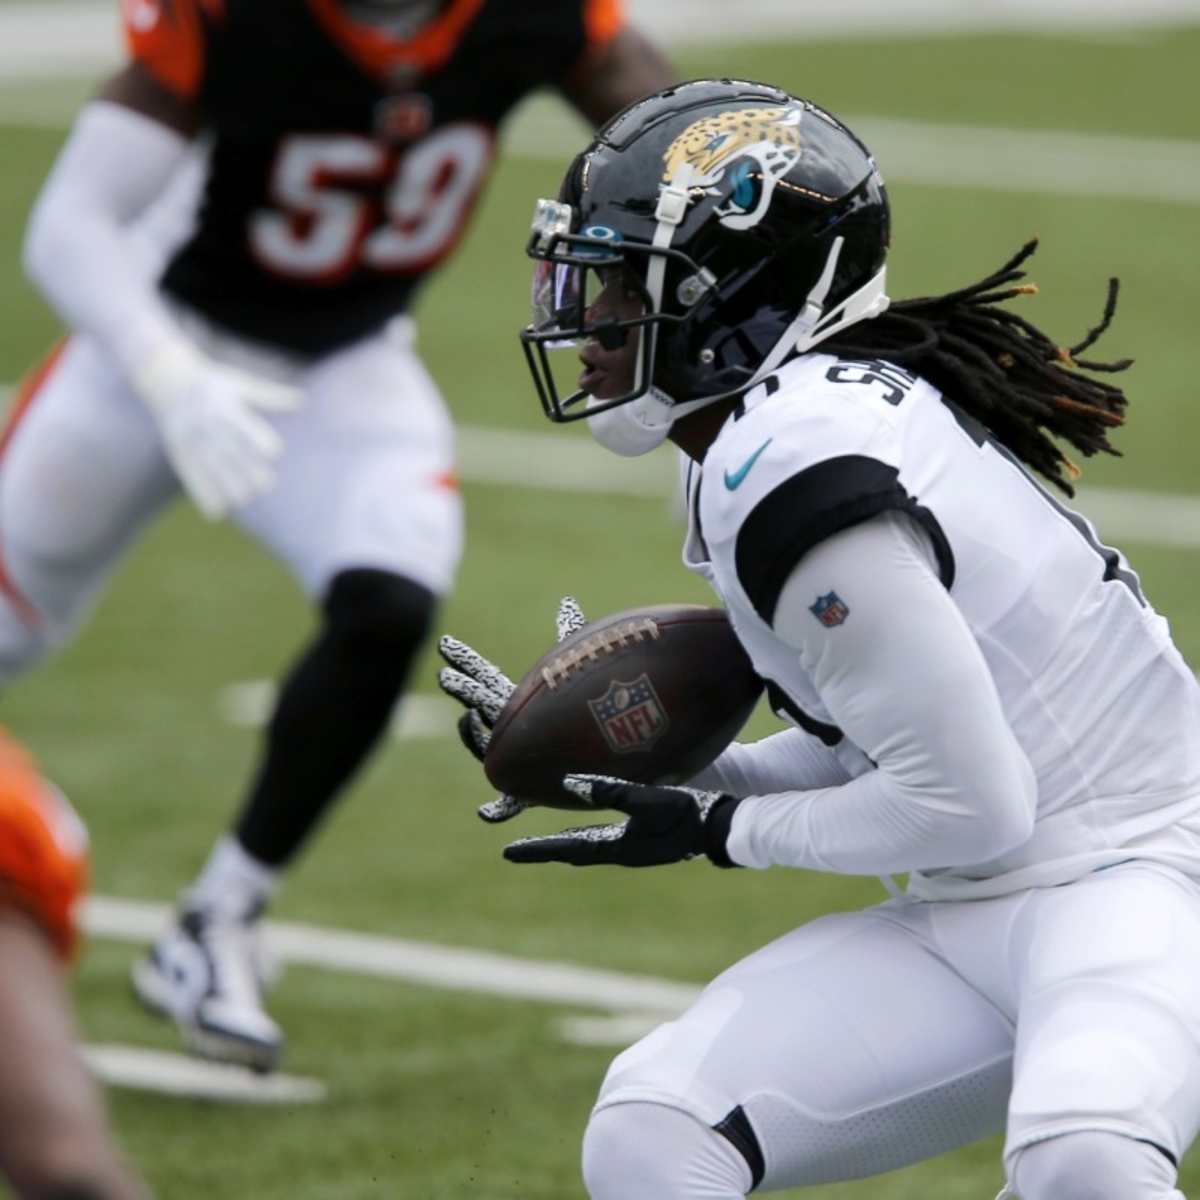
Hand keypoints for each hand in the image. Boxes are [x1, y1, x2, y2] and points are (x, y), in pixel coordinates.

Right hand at [132, 337, 300, 519]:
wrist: (166, 381)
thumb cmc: (214, 384)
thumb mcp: (240, 384)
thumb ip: (269, 396)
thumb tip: (302, 400)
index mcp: (223, 405)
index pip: (241, 423)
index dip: (256, 437)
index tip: (274, 452)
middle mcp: (206, 422)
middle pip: (226, 448)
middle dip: (245, 467)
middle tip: (266, 484)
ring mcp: (190, 439)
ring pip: (208, 465)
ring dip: (225, 484)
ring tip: (245, 498)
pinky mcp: (179, 452)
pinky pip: (189, 474)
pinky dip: (202, 494)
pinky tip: (217, 512)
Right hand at [438, 596, 587, 822]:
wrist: (591, 760)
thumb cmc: (578, 720)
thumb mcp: (572, 674)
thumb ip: (569, 637)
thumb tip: (565, 601)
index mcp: (512, 703)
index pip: (482, 677)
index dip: (464, 661)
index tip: (443, 644)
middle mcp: (507, 730)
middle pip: (478, 704)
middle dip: (463, 690)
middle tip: (447, 675)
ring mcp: (513, 757)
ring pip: (484, 745)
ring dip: (472, 734)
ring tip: (469, 715)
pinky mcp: (526, 788)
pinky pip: (508, 803)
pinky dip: (497, 809)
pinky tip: (486, 814)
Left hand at [502, 774, 741, 867]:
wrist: (720, 828)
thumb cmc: (685, 813)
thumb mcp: (647, 799)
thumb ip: (609, 790)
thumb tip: (568, 784)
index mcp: (616, 847)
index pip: (566, 850)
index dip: (536, 851)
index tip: (507, 854)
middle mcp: (620, 851)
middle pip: (573, 851)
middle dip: (546, 850)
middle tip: (518, 851)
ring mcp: (633, 847)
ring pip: (588, 846)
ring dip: (565, 844)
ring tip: (546, 843)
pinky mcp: (644, 839)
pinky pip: (605, 838)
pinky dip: (586, 834)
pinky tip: (588, 826)